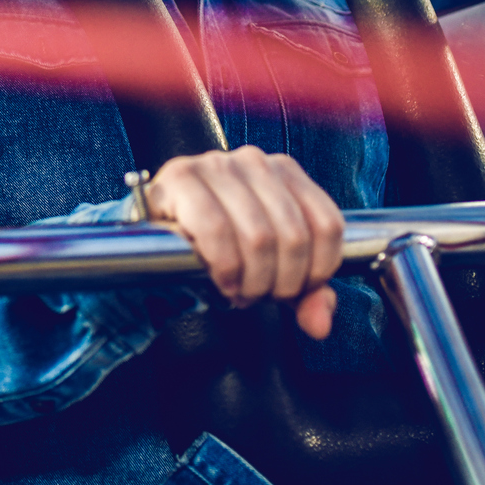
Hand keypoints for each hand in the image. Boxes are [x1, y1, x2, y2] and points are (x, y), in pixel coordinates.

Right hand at [146, 146, 344, 337]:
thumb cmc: (218, 245)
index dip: (317, 271)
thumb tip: (319, 324)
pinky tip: (221, 279)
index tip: (294, 290)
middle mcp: (255, 161)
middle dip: (280, 283)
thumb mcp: (271, 269)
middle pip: (294, 236)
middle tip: (259, 296)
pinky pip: (215, 228)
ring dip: (251, 280)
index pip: (328, 225)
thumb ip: (304, 293)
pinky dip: (223, 265)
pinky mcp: (181, 176)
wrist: (157, 233)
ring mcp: (217, 164)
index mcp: (286, 172)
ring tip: (239, 291)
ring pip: (259, 236)